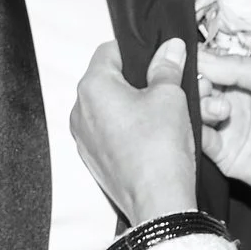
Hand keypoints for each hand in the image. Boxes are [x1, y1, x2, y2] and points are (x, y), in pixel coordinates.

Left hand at [71, 38, 201, 225]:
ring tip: (161, 111)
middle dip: (136, 79)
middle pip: (107, 79)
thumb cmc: (160, 148)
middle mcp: (80, 111)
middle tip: (164, 85)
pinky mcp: (93, 158)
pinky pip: (108, 132)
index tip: (156, 56)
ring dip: (132, 104)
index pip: (108, 51)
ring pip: (108, 107)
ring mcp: (84, 137)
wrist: (157, 200)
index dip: (135, 49)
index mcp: (92, 87)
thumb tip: (170, 49)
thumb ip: (167, 67)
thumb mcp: (170, 96)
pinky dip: (127, 127)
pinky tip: (151, 134)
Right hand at [191, 51, 250, 249]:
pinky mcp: (222, 154)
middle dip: (198, 81)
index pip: (217, 64)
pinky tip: (207, 126)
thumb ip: (241, 67)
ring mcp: (228, 127)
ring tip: (218, 111)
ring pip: (197, 109)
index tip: (188, 58)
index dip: (203, 60)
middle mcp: (237, 101)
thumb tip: (201, 57)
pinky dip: (196, 129)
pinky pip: (199, 138)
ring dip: (199, 105)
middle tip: (205, 86)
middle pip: (202, 85)